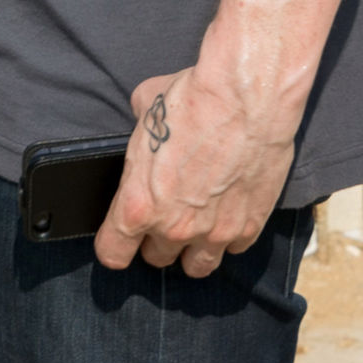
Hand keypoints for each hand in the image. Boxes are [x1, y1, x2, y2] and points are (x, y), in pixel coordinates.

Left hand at [95, 66, 294, 279]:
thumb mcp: (145, 110)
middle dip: (158, 239)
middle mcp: (174, 228)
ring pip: (197, 266)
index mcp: (138, 205)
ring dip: (194, 249)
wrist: (247, 96)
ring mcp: (214, 232)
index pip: (113, 252)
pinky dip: (231, 234)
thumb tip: (147, 126)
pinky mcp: (249, 226)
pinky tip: (230, 210)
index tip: (120, 238)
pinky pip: (234, 247)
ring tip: (198, 225)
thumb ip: (142, 134)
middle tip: (168, 213)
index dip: (115, 245)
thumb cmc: (193, 99)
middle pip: (156, 258)